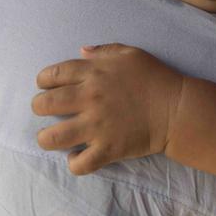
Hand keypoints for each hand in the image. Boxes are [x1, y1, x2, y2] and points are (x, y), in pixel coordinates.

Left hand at [32, 44, 185, 174]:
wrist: (177, 108)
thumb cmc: (155, 77)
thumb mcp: (131, 54)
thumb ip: (104, 51)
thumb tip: (81, 52)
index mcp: (93, 73)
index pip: (52, 74)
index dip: (43, 80)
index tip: (46, 86)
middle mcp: (89, 98)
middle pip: (44, 104)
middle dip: (39, 107)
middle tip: (45, 110)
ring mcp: (96, 126)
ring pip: (52, 138)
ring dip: (46, 138)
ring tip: (51, 137)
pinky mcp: (107, 149)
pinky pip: (79, 163)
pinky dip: (74, 162)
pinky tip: (77, 156)